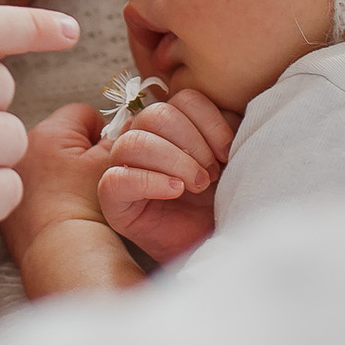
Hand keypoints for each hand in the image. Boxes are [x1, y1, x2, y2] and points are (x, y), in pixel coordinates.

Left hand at [0, 103, 112, 264]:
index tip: (107, 155)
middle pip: (61, 134)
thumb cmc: (89, 209)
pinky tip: (58, 208)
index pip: (82, 113)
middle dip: (78, 148)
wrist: (63, 253)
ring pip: (45, 158)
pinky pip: (32, 182)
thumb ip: (121, 137)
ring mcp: (12, 174)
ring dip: (60, 168)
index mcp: (49, 132)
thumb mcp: (113, 165)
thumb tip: (129, 123)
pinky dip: (44, 190)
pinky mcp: (8, 200)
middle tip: (92, 175)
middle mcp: (22, 147)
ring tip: (75, 193)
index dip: (102, 131)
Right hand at [99, 90, 237, 262]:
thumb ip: (226, 130)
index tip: (228, 152)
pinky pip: (116, 179)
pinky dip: (149, 181)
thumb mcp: (231, 161)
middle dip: (191, 143)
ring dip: (173, 160)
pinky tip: (175, 191)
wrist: (215, 247)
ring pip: (133, 142)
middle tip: (212, 174)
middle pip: (155, 114)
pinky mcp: (113, 200)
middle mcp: (143, 141)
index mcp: (172, 126)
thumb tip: (229, 112)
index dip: (208, 121)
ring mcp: (123, 169)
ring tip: (198, 184)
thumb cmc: (222, 205)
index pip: (183, 98)